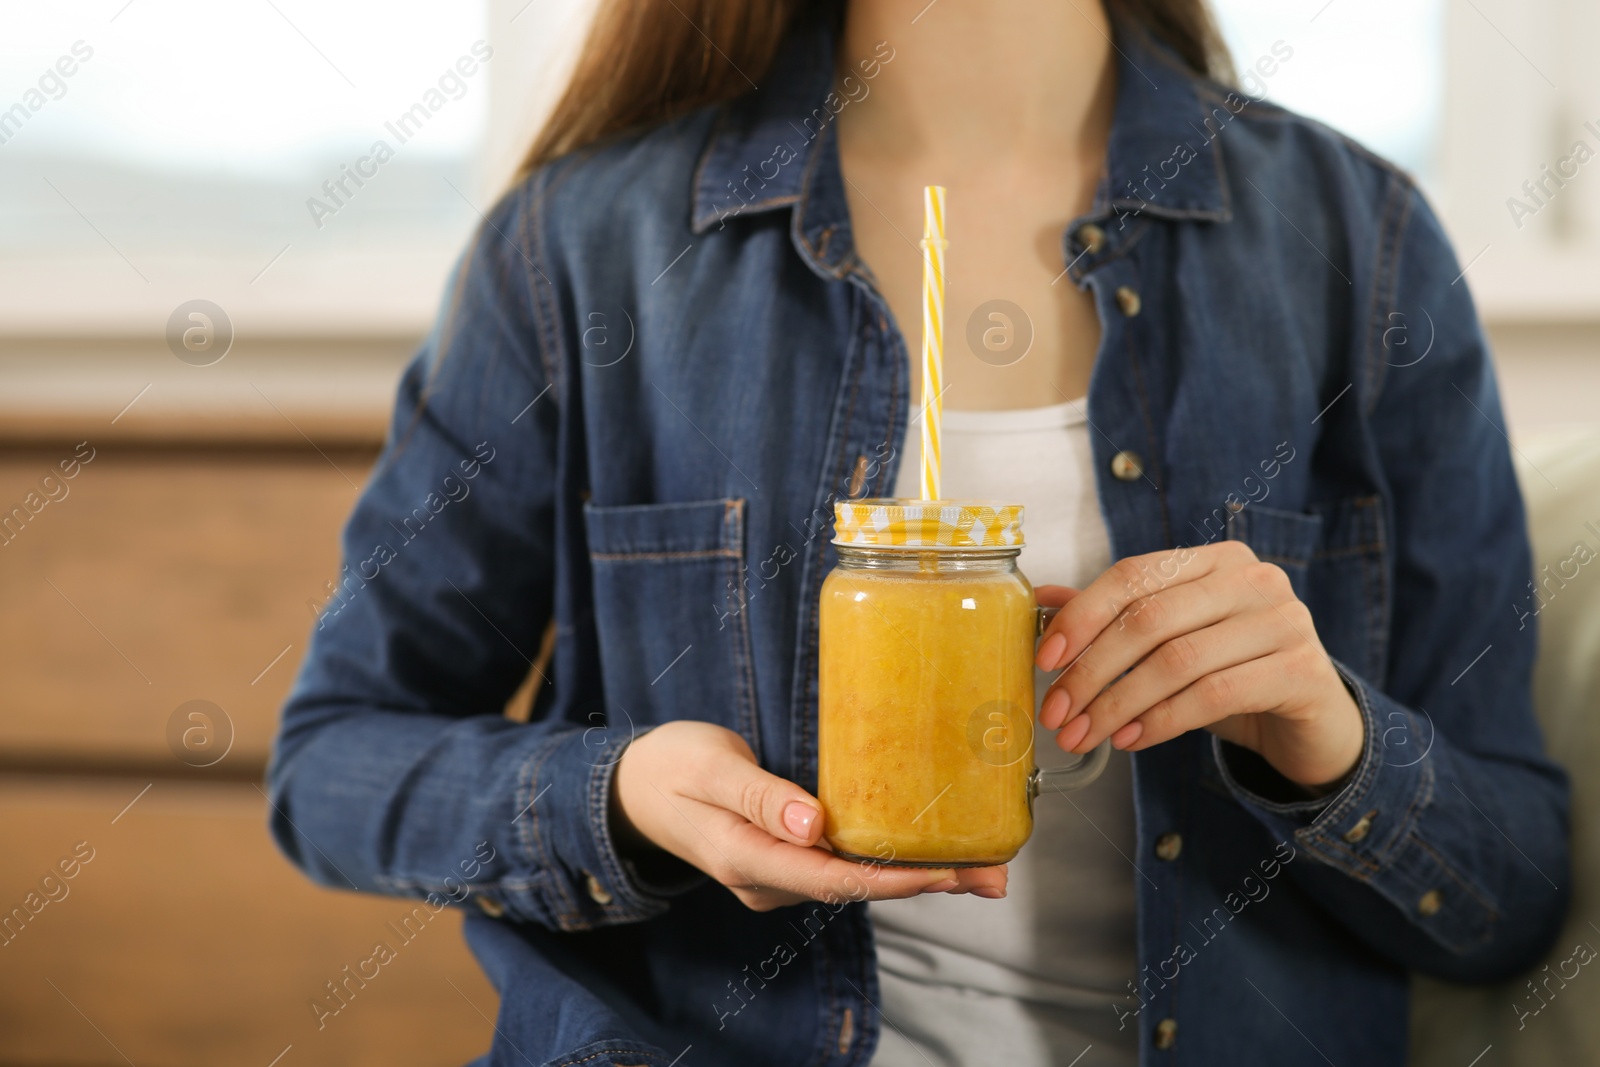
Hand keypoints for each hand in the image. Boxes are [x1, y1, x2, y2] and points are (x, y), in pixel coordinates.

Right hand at [610, 720, 1006, 910]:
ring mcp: (777, 876)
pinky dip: (891, 860)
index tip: (949, 870)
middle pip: (859, 888)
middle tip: (995, 874)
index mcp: (748, 861)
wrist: (632, 788)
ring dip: (919, 874)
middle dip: (930, 882)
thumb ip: (759, 795)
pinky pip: (845, 865)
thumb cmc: (669, 767)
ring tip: (982, 864)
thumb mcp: (708, 768)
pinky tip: (927, 849)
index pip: (836, 879)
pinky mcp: (785, 860)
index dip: (897, 878)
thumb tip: (811, 825)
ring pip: (858, 880)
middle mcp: (769, 880)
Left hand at [1034, 541, 1363, 790]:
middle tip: (1056, 712)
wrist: (1309, 722)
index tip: (1045, 659)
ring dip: (1118, 704)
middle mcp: (1253, 579)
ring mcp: (1284, 621)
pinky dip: (1162, 721)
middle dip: (1092, 671)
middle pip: (1151, 619)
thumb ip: (1114, 619)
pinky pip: (1214, 695)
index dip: (1082, 615)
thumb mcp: (1170, 644)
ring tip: (1084, 734)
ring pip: (1177, 661)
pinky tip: (1131, 740)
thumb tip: (1041, 600)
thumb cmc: (1231, 675)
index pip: (1134, 575)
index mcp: (1215, 559)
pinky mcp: (1302, 670)